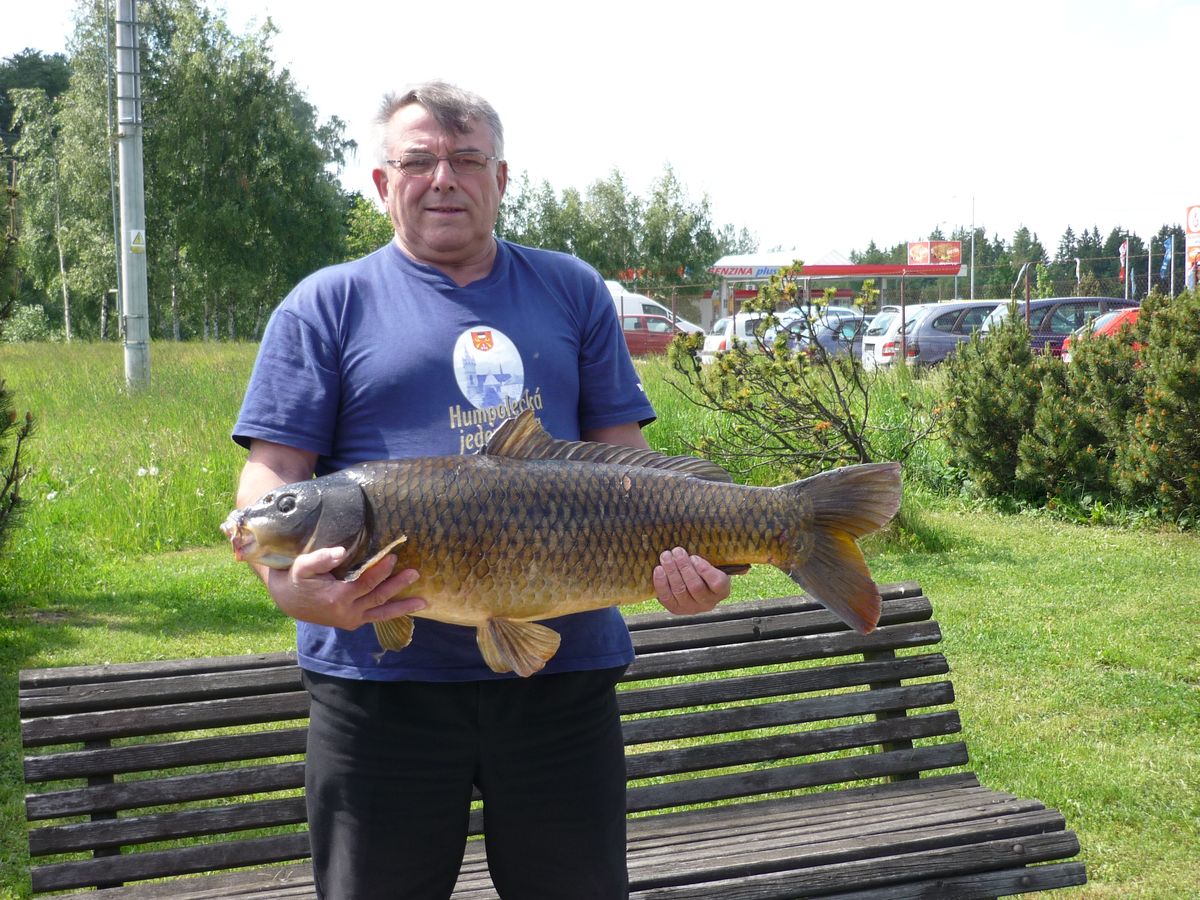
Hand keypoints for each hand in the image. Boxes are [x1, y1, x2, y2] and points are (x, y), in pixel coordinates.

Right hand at [263, 547, 426, 630]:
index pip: (365, 583)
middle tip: (415, 573)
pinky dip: (392, 613)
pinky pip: (376, 618)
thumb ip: (320, 559)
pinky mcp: (353, 622)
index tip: (393, 556)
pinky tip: (409, 609)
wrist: (289, 601)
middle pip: (378, 598)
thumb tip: (341, 552)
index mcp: (337, 597)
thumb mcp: (302, 567)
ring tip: (424, 602)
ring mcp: (351, 619)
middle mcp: (347, 612)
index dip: (380, 570)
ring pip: (381, 613)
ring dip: (403, 607)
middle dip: (398, 585)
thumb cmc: (297, 579)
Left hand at [652, 548, 731, 614]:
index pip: (717, 583)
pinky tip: (659, 569)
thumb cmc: (705, 570)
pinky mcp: (676, 610)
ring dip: (671, 572)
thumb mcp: (717, 565)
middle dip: (684, 567)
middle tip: (677, 551)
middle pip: (696, 586)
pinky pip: (667, 598)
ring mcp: (692, 608)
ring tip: (666, 556)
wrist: (693, 585)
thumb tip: (744, 568)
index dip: (705, 570)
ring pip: (680, 591)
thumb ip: (723, 562)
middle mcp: (708, 603)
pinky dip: (661, 583)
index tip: (694, 557)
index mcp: (722, 591)